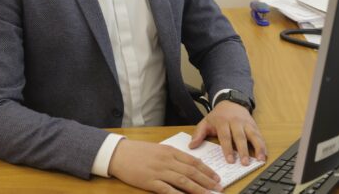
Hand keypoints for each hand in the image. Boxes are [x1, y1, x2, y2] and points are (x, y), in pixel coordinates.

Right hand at [108, 139, 222, 192]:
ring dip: (198, 189)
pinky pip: (167, 190)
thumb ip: (173, 157)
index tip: (216, 177)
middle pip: (192, 171)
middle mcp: (167, 160)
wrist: (119, 153)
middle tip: (218, 187)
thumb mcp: (159, 149)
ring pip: (183, 181)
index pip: (193, 161)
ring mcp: (159, 171)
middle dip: (207, 180)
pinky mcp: (149, 181)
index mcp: (170, 151)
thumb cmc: (138, 151)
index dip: (207, 170)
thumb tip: (190, 165)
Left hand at [189, 100, 266, 164]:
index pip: (225, 136)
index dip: (228, 149)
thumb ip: (198, 134)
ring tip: (259, 160)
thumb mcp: (205, 122)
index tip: (230, 161)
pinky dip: (263, 145)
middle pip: (240, 137)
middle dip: (243, 150)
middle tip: (245, 163)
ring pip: (253, 135)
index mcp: (222, 122)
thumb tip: (191, 146)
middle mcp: (236, 122)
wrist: (231, 101)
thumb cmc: (217, 116)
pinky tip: (264, 155)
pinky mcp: (253, 125)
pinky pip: (259, 135)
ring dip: (257, 148)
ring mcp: (246, 123)